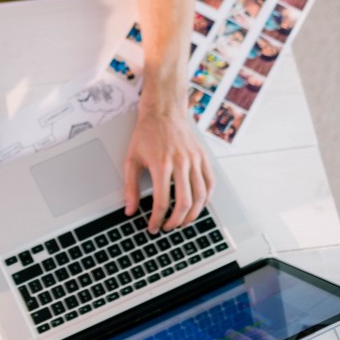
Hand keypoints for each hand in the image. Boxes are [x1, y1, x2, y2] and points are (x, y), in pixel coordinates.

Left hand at [123, 110, 213, 233]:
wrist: (163, 112)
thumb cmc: (146, 135)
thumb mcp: (131, 159)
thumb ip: (130, 187)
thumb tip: (129, 210)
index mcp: (161, 164)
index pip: (163, 201)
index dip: (158, 219)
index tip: (153, 227)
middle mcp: (181, 163)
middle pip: (185, 202)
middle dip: (176, 221)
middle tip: (168, 227)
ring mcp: (195, 160)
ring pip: (201, 196)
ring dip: (193, 214)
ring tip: (182, 222)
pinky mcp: (203, 158)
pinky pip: (210, 183)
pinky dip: (206, 199)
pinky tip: (198, 206)